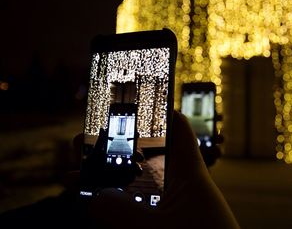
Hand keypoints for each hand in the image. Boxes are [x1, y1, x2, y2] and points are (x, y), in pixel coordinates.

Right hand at [88, 111, 239, 228]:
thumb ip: (123, 215)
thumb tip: (95, 197)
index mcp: (190, 174)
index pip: (178, 129)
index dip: (158, 110)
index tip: (129, 101)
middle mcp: (181, 186)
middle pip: (146, 156)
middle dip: (115, 150)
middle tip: (83, 146)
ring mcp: (173, 207)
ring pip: (137, 185)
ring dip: (110, 181)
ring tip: (76, 178)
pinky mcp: (167, 223)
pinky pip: (137, 208)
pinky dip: (117, 206)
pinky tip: (95, 204)